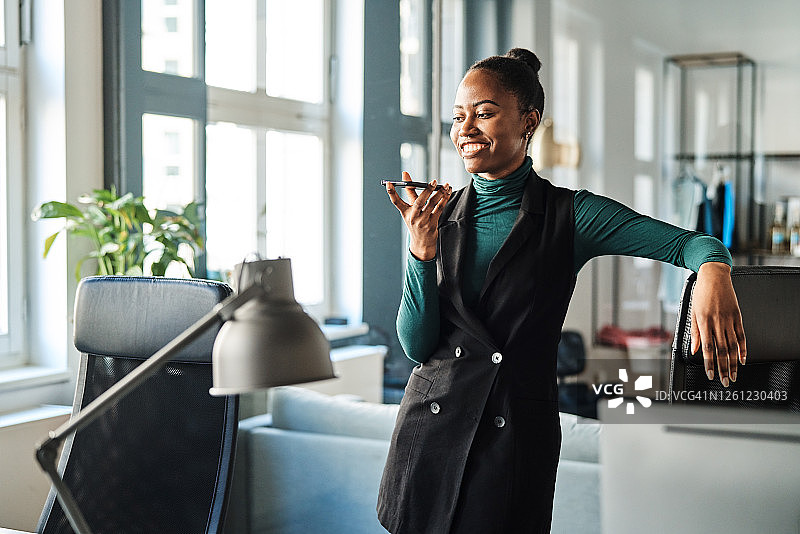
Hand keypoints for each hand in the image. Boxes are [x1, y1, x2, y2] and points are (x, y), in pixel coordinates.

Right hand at [386, 172, 451, 260]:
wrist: (422, 243)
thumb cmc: (416, 223)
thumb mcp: (410, 210)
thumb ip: (410, 192)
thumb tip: (405, 174)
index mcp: (405, 213)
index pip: (396, 202)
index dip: (391, 193)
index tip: (389, 183)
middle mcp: (413, 217)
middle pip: (419, 202)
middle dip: (427, 191)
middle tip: (433, 181)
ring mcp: (423, 221)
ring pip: (432, 204)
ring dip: (440, 194)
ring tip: (446, 185)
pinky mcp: (432, 224)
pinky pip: (439, 209)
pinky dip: (444, 200)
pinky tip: (447, 193)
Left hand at [690, 262, 746, 386]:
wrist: (714, 276)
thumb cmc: (701, 293)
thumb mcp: (693, 312)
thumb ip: (694, 333)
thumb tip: (693, 350)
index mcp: (703, 322)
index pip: (707, 348)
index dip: (709, 363)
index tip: (711, 374)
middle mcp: (717, 322)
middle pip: (722, 351)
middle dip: (723, 368)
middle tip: (725, 381)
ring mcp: (729, 319)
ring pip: (733, 346)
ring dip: (734, 363)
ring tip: (734, 375)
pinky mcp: (738, 316)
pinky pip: (742, 335)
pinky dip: (743, 349)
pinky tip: (743, 359)